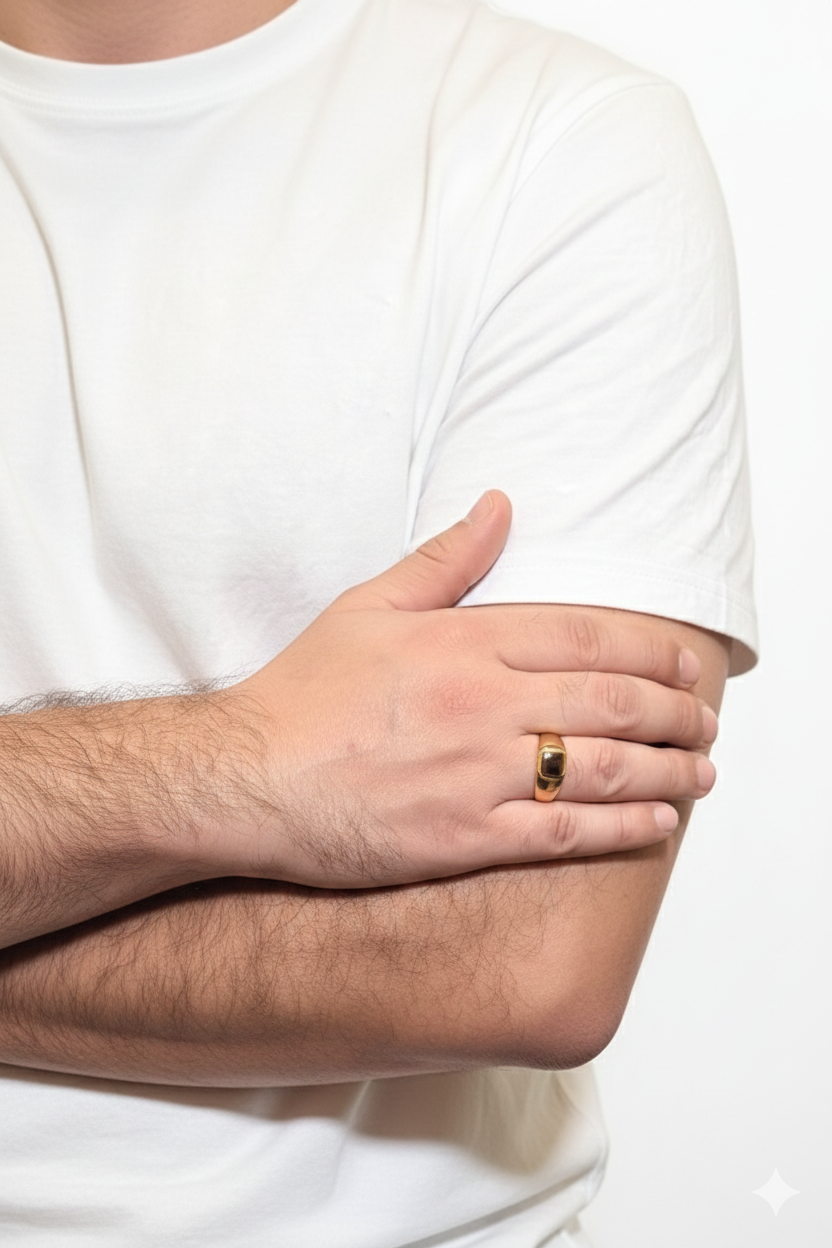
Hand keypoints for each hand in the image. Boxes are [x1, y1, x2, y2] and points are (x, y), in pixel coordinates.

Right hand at [203, 491, 715, 886]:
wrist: (246, 777)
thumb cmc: (302, 694)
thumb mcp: (369, 607)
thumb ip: (445, 559)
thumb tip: (500, 506)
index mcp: (464, 644)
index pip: (587, 640)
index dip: (653, 653)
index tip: (687, 665)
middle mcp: (483, 706)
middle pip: (612, 703)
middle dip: (678, 712)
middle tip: (706, 721)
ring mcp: (478, 776)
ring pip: (603, 768)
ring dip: (668, 770)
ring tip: (701, 771)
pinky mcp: (465, 839)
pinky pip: (564, 834)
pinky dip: (622, 827)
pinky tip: (657, 822)